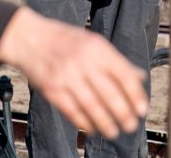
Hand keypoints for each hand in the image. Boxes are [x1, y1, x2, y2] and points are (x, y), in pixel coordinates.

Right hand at [0, 7, 147, 138]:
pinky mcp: (52, 89)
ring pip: (92, 106)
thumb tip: (139, 77)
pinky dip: (84, 122)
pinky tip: (92, 128)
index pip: (123, 74)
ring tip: (114, 131)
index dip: (135, 94)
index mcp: (97, 48)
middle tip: (131, 125)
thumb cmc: (64, 40)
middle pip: (109, 94)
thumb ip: (115, 60)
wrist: (28, 38)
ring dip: (106, 123)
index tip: (142, 109)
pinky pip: (72, 111)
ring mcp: (66, 76)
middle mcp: (82, 61)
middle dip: (123, 114)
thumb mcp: (92, 42)